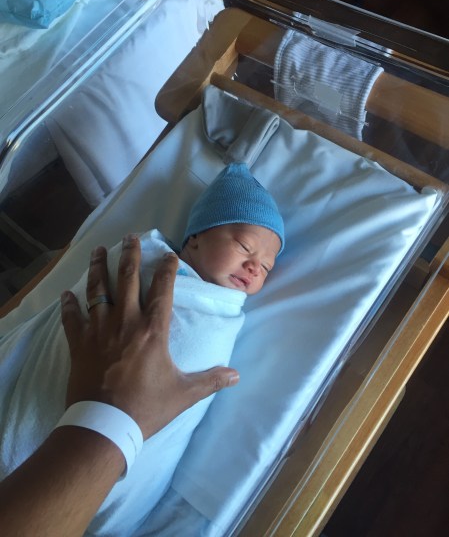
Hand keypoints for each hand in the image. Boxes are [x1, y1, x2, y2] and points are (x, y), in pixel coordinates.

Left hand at [61, 234, 239, 438]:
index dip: (167, 269)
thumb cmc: (146, 407)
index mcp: (152, 330)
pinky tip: (66, 293)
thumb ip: (210, 380)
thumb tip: (236, 375)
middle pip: (127, 280)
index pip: (163, 290)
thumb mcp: (184, 394)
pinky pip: (72, 318)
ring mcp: (99, 330)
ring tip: (97, 250)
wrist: (104, 425)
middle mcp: (125, 322)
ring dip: (97, 268)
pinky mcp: (79, 343)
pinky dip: (68, 305)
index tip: (168, 254)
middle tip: (130, 237)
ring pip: (97, 291)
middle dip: (129, 255)